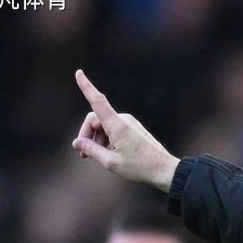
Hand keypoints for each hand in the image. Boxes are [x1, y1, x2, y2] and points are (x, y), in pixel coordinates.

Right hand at [70, 69, 180, 191]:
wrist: (165, 170)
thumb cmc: (140, 168)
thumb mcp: (111, 163)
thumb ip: (91, 151)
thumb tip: (77, 143)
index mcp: (117, 125)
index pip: (98, 101)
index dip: (86, 86)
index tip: (79, 72)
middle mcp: (123, 120)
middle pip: (95, 119)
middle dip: (87, 135)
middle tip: (83, 154)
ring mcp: (129, 123)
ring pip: (104, 126)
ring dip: (97, 139)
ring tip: (97, 157)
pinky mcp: (133, 129)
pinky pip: (114, 129)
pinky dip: (107, 139)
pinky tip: (109, 154)